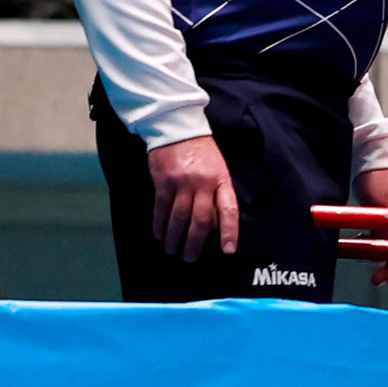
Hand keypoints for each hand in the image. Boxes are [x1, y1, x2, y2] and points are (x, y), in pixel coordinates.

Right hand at [147, 134, 237, 261]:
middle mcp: (203, 184)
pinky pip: (161, 209)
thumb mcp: (218, 170)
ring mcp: (182, 183)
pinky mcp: (164, 182)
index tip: (228, 250)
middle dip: (195, 243)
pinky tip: (159, 233)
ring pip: (179, 218)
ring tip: (172, 249)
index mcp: (221, 181)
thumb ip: (217, 195)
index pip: (228, 210)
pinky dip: (160, 224)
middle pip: (200, 220)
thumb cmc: (202, 153)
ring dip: (175, 237)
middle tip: (190, 258)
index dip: (229, 232)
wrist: (178, 129)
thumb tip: (213, 225)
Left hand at [357, 166, 387, 286]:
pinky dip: (372, 250)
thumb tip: (387, 241)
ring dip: (380, 261)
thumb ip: (386, 221)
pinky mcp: (380, 224)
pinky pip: (378, 242)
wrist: (369, 162)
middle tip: (378, 279)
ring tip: (370, 271)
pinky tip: (362, 253)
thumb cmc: (381, 177)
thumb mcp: (383, 199)